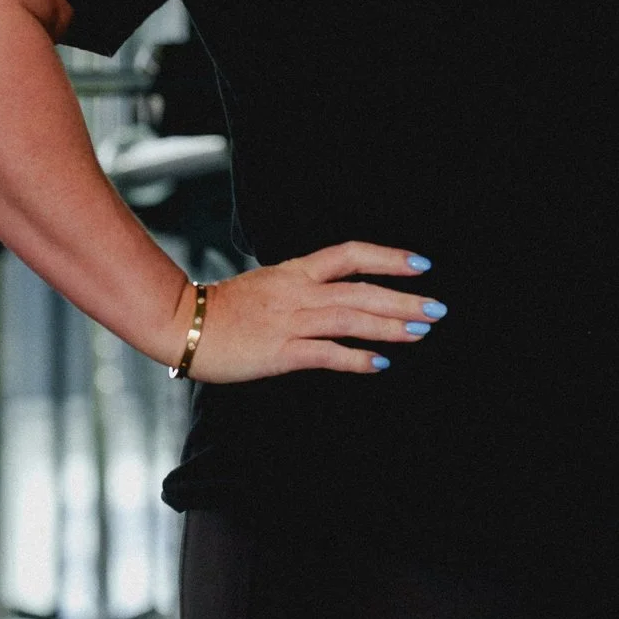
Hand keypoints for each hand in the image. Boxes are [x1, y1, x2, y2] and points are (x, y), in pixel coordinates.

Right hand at [182, 242, 444, 382]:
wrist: (181, 322)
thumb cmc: (224, 310)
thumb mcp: (268, 286)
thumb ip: (302, 289)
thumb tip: (337, 296)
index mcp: (295, 271)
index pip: (351, 254)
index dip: (388, 257)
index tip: (421, 264)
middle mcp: (298, 291)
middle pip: (361, 289)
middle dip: (403, 298)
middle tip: (438, 307)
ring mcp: (289, 321)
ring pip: (350, 318)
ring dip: (390, 325)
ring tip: (421, 331)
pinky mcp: (279, 351)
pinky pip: (325, 354)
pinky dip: (356, 358)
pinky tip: (381, 363)